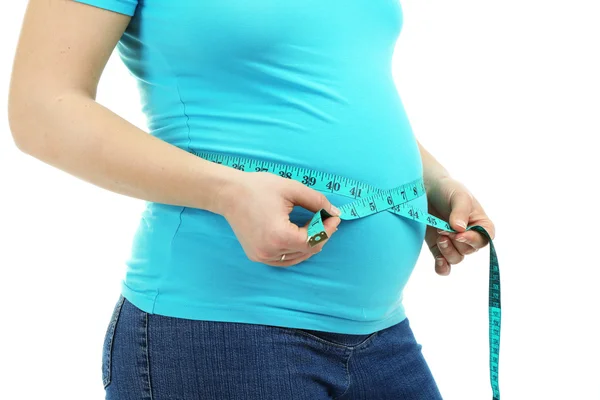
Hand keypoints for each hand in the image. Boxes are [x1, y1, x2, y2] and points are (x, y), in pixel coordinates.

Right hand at [218, 172, 341, 267]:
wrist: (228, 193)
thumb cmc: (258, 188)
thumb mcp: (292, 189)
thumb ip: (316, 201)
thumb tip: (334, 212)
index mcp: (280, 236)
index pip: (314, 240)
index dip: (328, 229)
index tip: (334, 216)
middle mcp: (271, 251)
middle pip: (308, 250)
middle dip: (321, 234)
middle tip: (326, 218)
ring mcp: (263, 256)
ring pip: (298, 257)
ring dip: (309, 243)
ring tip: (313, 225)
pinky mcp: (257, 256)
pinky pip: (285, 259)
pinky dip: (296, 250)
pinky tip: (299, 236)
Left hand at [424, 176, 495, 275]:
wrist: (425, 190)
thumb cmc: (447, 190)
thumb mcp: (458, 196)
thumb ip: (460, 211)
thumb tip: (460, 229)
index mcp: (481, 224)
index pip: (484, 239)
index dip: (473, 240)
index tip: (459, 234)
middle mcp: (469, 236)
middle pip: (468, 250)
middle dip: (455, 242)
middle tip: (443, 229)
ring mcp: (453, 243)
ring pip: (456, 258)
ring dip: (447, 251)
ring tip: (439, 237)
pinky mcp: (438, 248)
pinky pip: (443, 265)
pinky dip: (442, 267)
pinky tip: (439, 262)